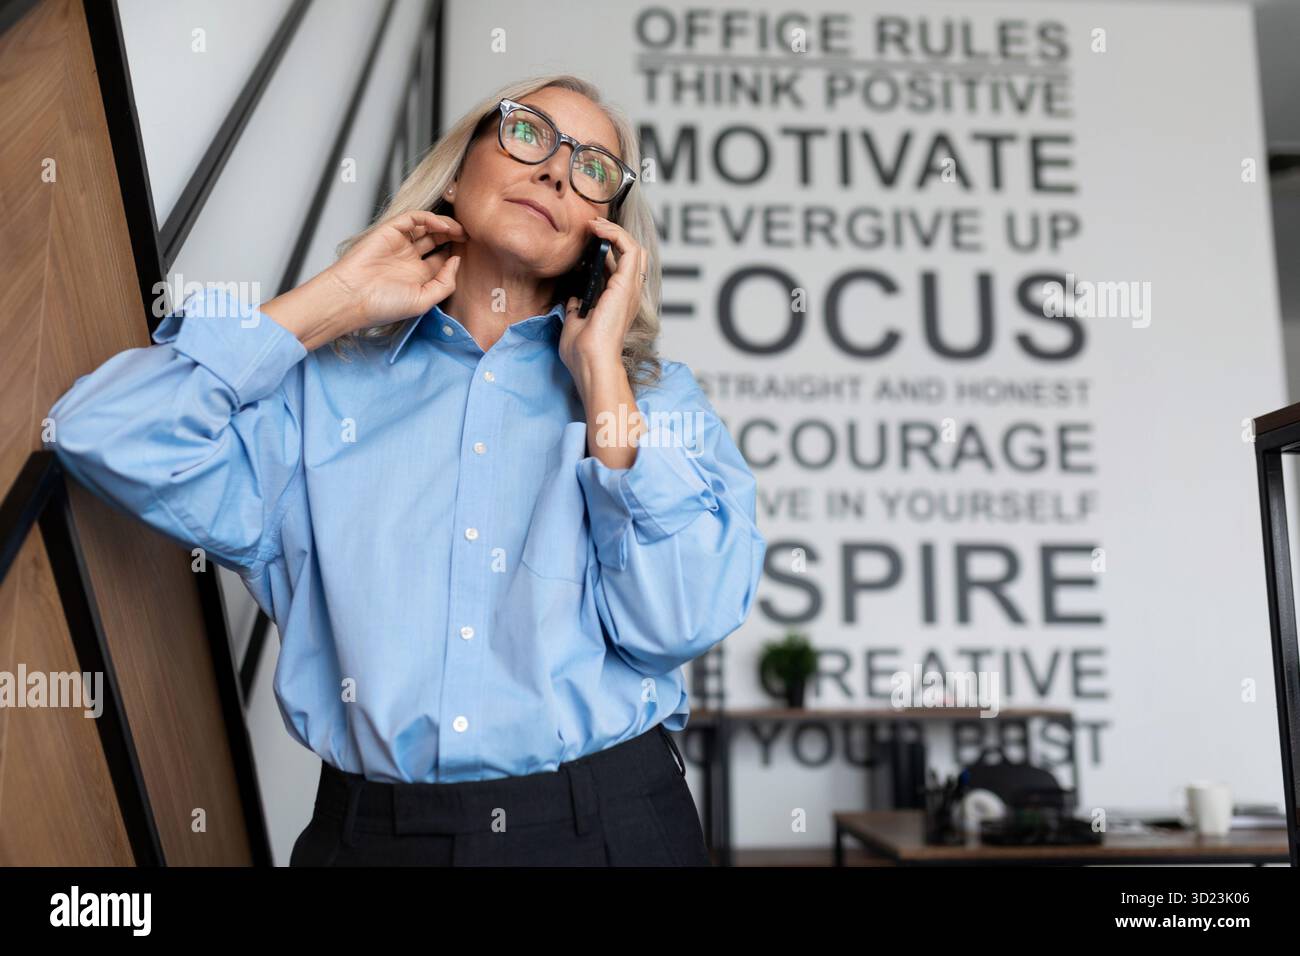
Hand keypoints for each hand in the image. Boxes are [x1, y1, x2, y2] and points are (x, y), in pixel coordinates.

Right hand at [327, 209, 465, 331]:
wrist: (352, 297)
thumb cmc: (383, 305)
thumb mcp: (424, 301)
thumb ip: (445, 283)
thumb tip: (457, 261)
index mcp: (417, 277)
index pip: (442, 260)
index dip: (457, 254)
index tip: (472, 252)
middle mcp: (409, 259)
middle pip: (437, 240)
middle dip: (454, 236)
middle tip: (469, 235)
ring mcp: (400, 244)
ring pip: (427, 227)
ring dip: (445, 225)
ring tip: (460, 229)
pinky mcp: (390, 231)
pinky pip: (413, 219)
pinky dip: (429, 218)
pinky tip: (442, 226)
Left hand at [558, 216, 646, 385]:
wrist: (590, 362)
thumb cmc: (582, 352)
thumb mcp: (576, 323)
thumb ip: (578, 308)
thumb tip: (573, 299)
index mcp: (619, 302)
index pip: (621, 266)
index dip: (607, 249)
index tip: (587, 239)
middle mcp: (629, 294)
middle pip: (633, 253)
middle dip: (613, 235)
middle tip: (592, 228)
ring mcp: (630, 289)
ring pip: (635, 247)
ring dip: (614, 231)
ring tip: (595, 225)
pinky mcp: (626, 285)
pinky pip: (629, 249)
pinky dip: (615, 234)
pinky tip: (597, 231)